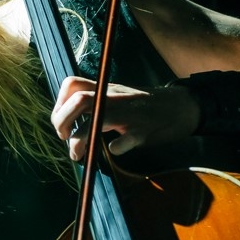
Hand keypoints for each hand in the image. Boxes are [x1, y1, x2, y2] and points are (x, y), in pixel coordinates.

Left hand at [51, 75, 200, 160]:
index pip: (72, 85)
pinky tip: (114, 150)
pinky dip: (115, 147)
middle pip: (78, 100)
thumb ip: (93, 100)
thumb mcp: (115, 95)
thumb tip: (65, 118)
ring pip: (97, 119)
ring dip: (79, 140)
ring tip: (77, 154)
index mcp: (105, 89)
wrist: (179, 107)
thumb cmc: (142, 105)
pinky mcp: (143, 131)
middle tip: (65, 138)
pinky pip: (125, 140)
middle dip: (62, 122)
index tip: (62, 122)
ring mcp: (129, 114)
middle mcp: (114, 98)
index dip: (59, 103)